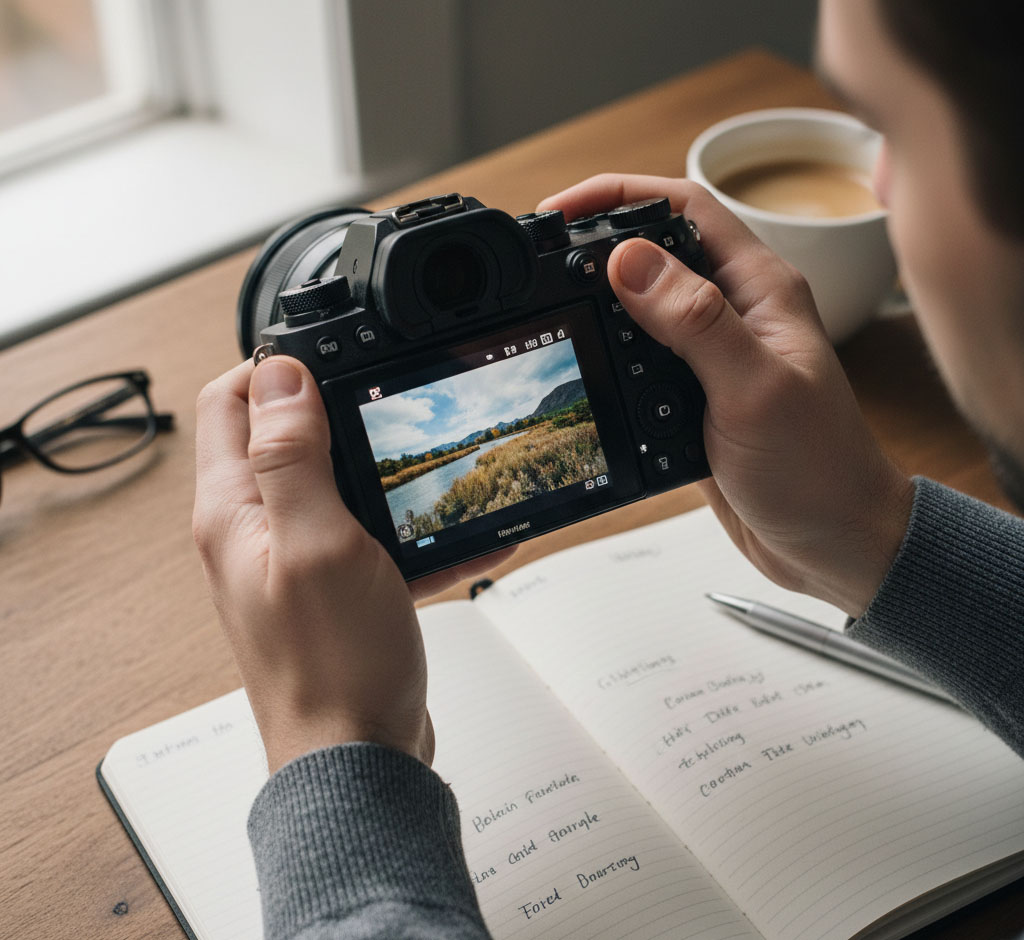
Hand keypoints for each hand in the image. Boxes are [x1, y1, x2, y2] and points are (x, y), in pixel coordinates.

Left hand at [193, 357, 510, 772]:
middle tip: (392, 404)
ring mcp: (294, 559)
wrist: (358, 758)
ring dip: (384, 469)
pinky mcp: (333, 588)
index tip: (336, 359)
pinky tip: (464, 532)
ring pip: (335, 483)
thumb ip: (292, 456)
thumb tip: (280, 374)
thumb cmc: (334, 666)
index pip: (230, 402)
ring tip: (436, 469)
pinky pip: (369, 535)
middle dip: (338, 410)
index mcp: (234, 510)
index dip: (277, 367)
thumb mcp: (317, 542)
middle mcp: (254, 530)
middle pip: (283, 435)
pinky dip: (410, 527)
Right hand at [539, 174, 913, 615]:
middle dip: (598, 242)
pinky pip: (641, 357)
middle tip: (543, 257)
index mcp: (760, 289)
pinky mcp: (694, 395)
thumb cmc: (818, 467)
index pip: (685, 209)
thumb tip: (629, 261)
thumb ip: (696, 321)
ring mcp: (712, 354)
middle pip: (656, 250)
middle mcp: (735, 312)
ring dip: (598, 298)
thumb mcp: (754, 388)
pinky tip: (585, 359)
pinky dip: (608, 351)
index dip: (620, 195)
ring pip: (642, 304)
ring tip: (552, 302)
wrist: (830, 540)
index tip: (561, 210)